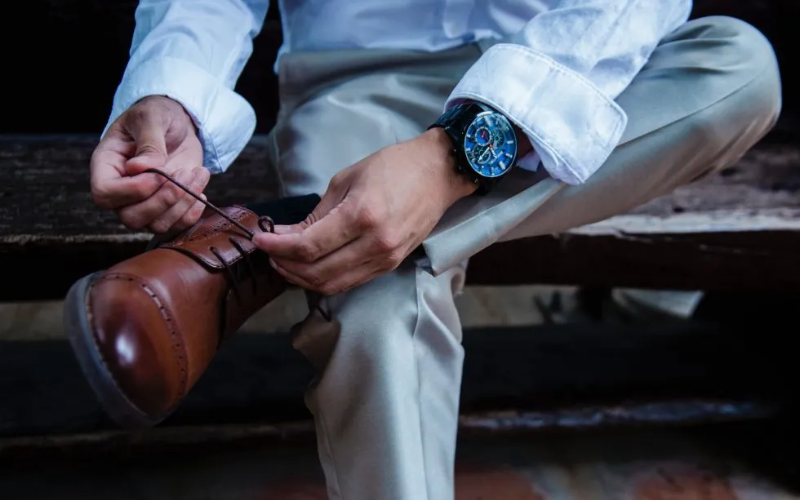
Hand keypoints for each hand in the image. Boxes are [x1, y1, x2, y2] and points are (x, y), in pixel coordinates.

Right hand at [90, 95, 209, 232]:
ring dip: (182, 204)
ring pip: (156, 225)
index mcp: (107, 165)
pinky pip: (177, 225)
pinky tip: (200, 188)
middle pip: (131, 217)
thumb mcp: (151, 118)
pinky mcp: (167, 208)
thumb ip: (148, 142)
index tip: (158, 173)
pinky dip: (193, 211)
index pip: (105, 193)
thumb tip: (140, 168)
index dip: (133, 190)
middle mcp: (122, 190)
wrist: (177, 124)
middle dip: (163, 201)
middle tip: (183, 173)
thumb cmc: (156, 115)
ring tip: (196, 172)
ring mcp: (144, 203)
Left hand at [254, 128, 476, 294]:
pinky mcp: (391, 265)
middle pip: (317, 272)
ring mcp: (385, 258)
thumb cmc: (394, 167)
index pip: (308, 246)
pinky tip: (311, 266)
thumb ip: (317, 213)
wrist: (439, 173)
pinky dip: (325, 279)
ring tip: (285, 262)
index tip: (259, 240)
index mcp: (362, 215)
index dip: (276, 248)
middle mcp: (375, 243)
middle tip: (269, 253)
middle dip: (285, 266)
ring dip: (302, 278)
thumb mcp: (347, 179)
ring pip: (332, 285)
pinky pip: (350, 282)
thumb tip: (287, 236)